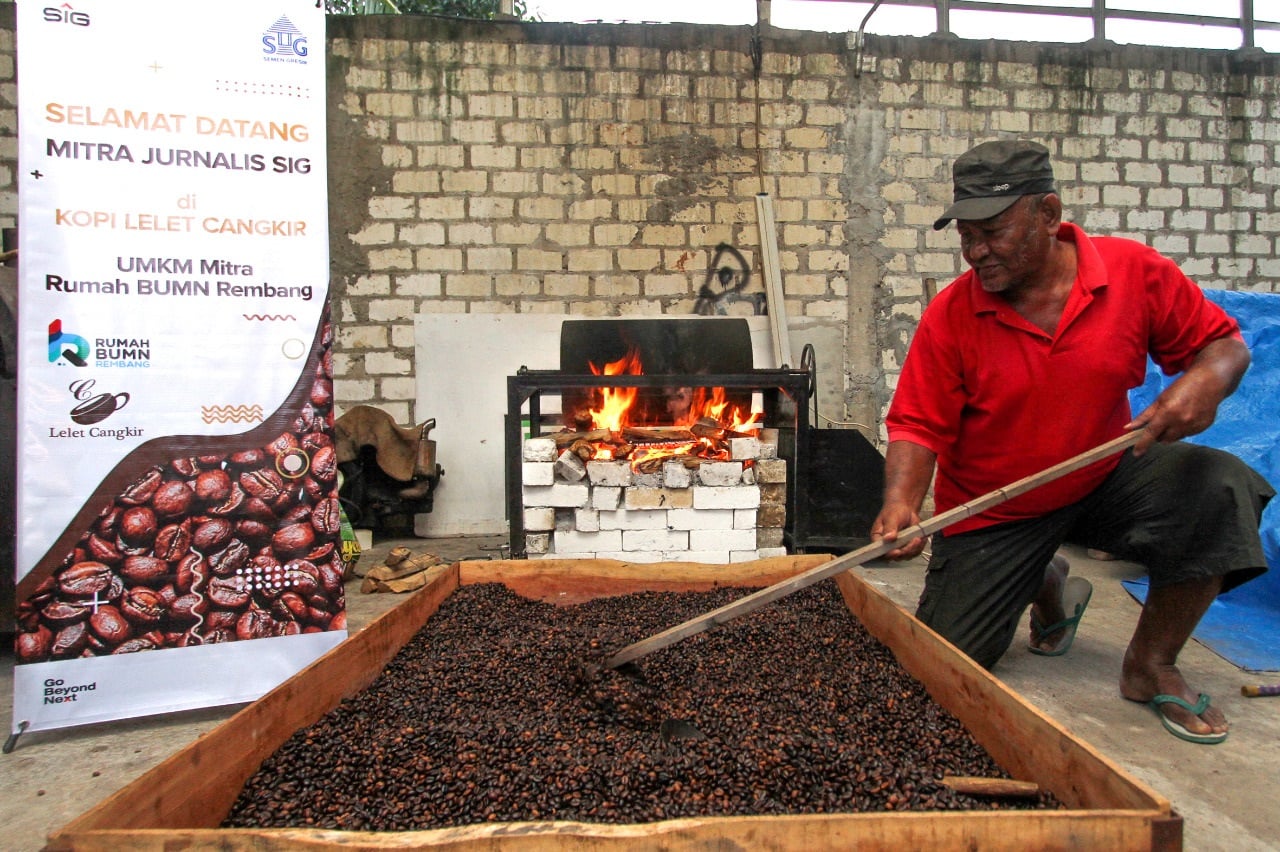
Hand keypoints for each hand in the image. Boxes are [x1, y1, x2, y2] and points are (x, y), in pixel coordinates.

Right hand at [871, 503, 925, 559]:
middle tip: (915, 540)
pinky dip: (919, 547)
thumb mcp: (891, 517)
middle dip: (906, 550)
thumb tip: (888, 538)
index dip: (889, 554)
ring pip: (906, 556)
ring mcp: (898, 548)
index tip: (897, 551)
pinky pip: (914, 553)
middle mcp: (887, 546)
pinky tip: (921, 538)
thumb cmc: (894, 511)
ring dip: (914, 548)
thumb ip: (890, 528)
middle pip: (895, 557)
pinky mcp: (907, 548)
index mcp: (878, 539)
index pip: (880, 552)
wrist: (905, 508)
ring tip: (919, 537)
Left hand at [1126, 337, 1248, 454]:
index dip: (1142, 444)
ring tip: (1176, 417)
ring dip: (1171, 433)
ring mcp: (1194, 426)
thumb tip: (1128, 428)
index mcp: (1168, 413)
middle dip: (1159, 434)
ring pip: (1175, 438)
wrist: (1210, 382)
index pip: (1151, 433)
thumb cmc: (1182, 388)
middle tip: (1161, 423)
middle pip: (1163, 439)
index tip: (1137, 453)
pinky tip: (1187, 417)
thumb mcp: (1160, 399)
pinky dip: (1183, 430)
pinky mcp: (1203, 428)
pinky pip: (1188, 435)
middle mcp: (1181, 422)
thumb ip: (1144, 416)